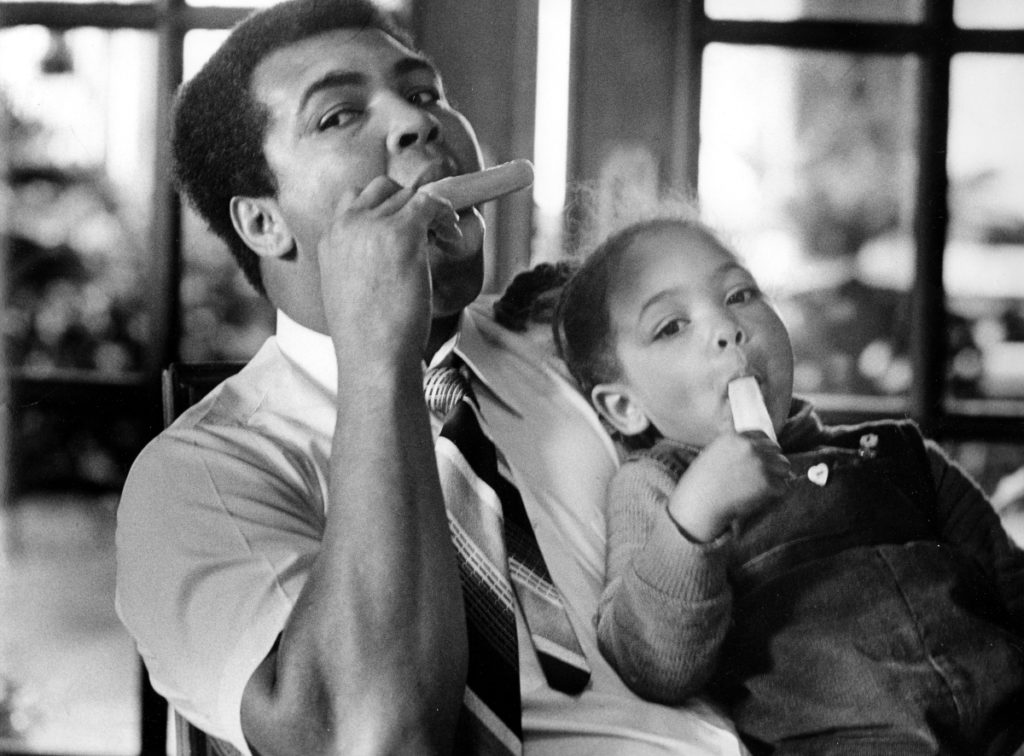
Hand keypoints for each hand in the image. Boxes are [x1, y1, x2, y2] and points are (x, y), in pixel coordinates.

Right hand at [316, 176, 460, 359]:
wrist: (373, 356)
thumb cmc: (366, 336)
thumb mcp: (347, 289)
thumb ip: (358, 261)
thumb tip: (387, 255)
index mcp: (329, 238)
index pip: (355, 197)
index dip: (385, 205)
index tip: (404, 221)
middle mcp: (347, 225)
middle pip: (384, 189)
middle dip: (408, 204)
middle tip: (428, 228)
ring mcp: (373, 226)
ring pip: (408, 195)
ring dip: (430, 211)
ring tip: (444, 235)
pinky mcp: (402, 233)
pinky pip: (431, 203)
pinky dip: (446, 214)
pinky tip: (451, 237)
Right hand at [668, 432, 789, 541]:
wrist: (699, 503)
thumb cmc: (701, 483)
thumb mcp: (713, 454)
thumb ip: (734, 449)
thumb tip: (753, 452)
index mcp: (735, 438)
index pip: (762, 436)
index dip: (764, 449)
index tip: (761, 460)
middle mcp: (750, 447)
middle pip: (776, 450)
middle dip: (772, 463)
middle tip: (763, 477)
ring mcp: (760, 464)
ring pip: (784, 467)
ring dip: (778, 477)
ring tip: (763, 488)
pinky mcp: (767, 482)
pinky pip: (782, 486)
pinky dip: (774, 494)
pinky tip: (759, 498)